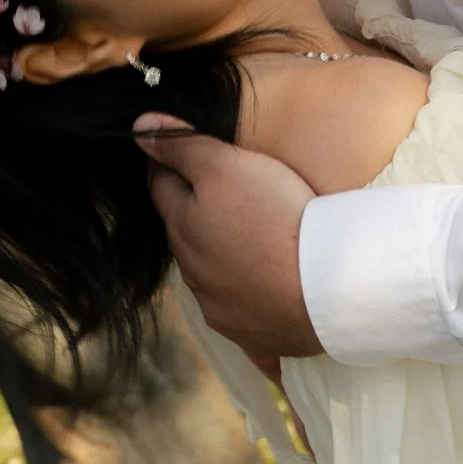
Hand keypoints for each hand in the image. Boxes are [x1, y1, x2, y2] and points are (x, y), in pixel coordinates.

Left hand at [135, 116, 324, 362]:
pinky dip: (249, 301)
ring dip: (219, 259)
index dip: (165, 164)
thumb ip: (182, 147)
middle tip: (216, 195)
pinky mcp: (252, 335)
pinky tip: (265, 297)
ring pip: (211, 276)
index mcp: (183, 228)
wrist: (325, 290)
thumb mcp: (225, 166)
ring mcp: (221, 308)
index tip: (171, 152)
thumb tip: (137, 128)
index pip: (161, 187)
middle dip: (192, 215)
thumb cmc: (274, 218)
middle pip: (185, 234)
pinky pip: (244, 315)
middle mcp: (193, 272)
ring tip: (246, 245)